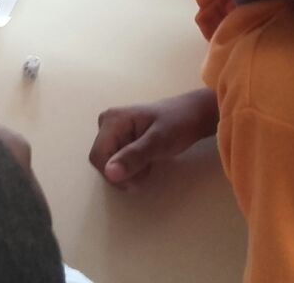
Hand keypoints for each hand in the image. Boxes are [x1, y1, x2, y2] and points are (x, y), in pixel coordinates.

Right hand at [89, 89, 218, 187]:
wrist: (194, 114)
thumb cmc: (178, 124)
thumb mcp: (158, 142)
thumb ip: (134, 157)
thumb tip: (109, 173)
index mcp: (112, 120)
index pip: (98, 156)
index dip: (114, 174)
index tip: (138, 179)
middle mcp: (108, 123)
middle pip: (103, 160)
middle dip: (123, 172)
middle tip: (147, 169)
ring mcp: (114, 130)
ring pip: (111, 162)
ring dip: (129, 170)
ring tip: (149, 163)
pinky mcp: (121, 136)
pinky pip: (118, 159)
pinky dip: (132, 166)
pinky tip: (147, 160)